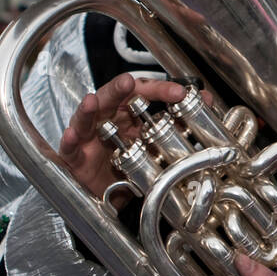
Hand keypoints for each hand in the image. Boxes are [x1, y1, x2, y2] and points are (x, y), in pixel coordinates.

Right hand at [58, 72, 187, 199]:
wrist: (109, 192)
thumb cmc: (126, 159)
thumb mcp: (154, 141)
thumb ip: (178, 121)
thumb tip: (207, 101)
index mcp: (128, 111)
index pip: (143, 92)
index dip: (160, 90)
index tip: (180, 92)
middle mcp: (107, 117)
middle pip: (112, 97)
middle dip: (119, 89)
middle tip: (128, 83)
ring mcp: (89, 134)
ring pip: (86, 116)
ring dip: (88, 108)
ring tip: (92, 102)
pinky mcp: (75, 154)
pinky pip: (69, 146)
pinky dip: (69, 139)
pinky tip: (71, 135)